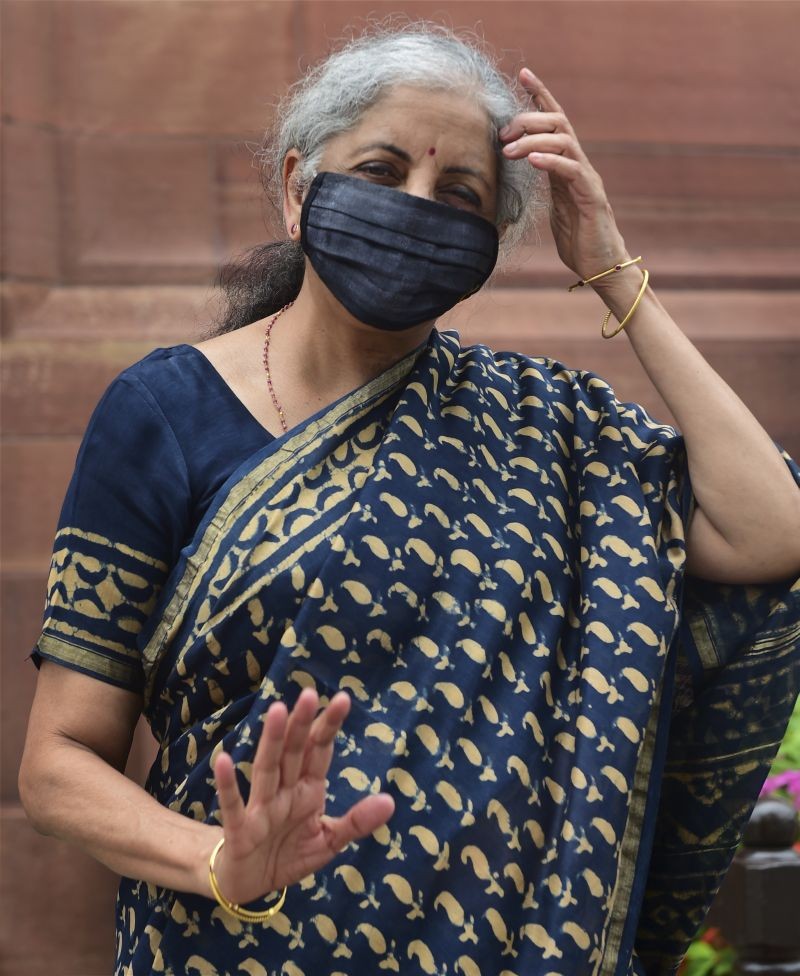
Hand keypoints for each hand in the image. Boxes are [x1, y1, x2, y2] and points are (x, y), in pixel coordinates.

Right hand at [210, 688, 394, 904]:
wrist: (249, 885)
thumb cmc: (288, 855)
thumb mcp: (329, 841)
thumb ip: (357, 822)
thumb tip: (391, 801)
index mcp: (308, 790)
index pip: (319, 751)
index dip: (329, 727)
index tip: (343, 699)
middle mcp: (284, 791)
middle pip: (294, 752)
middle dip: (302, 724)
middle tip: (310, 694)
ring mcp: (261, 808)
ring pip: (267, 768)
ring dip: (272, 741)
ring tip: (278, 711)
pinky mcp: (240, 830)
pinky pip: (234, 804)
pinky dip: (228, 784)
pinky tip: (224, 759)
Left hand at [499, 67, 629, 279]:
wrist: (601, 267)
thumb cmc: (578, 241)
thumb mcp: (553, 208)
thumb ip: (543, 187)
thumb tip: (522, 172)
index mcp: (567, 167)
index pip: (555, 122)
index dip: (540, 96)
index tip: (523, 74)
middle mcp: (579, 166)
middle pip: (557, 124)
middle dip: (527, 121)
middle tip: (502, 135)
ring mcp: (587, 180)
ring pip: (563, 143)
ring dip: (533, 141)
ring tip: (509, 150)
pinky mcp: (592, 198)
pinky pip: (572, 171)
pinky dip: (551, 162)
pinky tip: (532, 161)